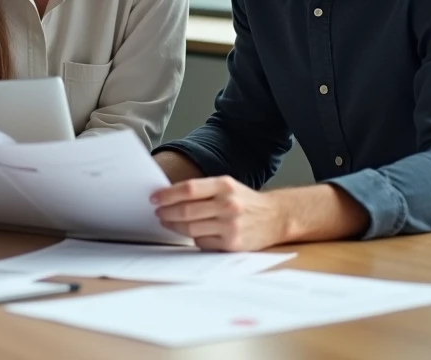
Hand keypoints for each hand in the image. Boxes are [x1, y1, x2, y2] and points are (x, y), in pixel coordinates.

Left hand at [151, 175, 285, 251]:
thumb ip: (203, 190)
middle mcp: (228, 204)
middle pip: (186, 211)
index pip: (188, 189)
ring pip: (190, 228)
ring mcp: (230, 225)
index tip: (154, 198)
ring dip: (175, 226)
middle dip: (167, 213)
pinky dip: (193, 238)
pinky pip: (202, 242)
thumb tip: (169, 196)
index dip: (167, 194)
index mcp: (224, 185)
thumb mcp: (227, 187)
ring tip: (168, 222)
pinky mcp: (232, 244)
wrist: (276, 217)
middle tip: (158, 213)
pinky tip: (193, 233)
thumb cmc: (245, 201)